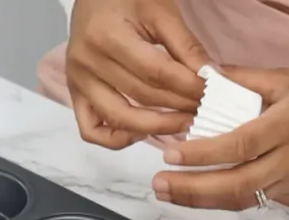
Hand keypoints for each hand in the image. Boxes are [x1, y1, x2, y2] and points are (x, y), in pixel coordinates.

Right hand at [66, 0, 209, 148]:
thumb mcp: (161, 12)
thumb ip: (186, 46)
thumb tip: (213, 78)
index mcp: (107, 37)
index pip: (156, 73)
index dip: (188, 86)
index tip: (213, 92)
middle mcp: (87, 63)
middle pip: (141, 97)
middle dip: (180, 107)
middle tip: (206, 110)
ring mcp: (77, 82)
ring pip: (119, 119)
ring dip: (156, 128)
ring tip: (183, 123)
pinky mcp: (74, 94)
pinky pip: (92, 130)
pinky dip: (117, 138)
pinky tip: (141, 131)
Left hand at [152, 66, 288, 209]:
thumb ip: (244, 79)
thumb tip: (202, 74)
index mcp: (287, 125)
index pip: (238, 145)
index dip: (202, 153)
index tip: (170, 153)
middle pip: (235, 184)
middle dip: (192, 188)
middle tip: (159, 184)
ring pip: (241, 200)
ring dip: (201, 201)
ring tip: (168, 193)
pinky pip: (253, 201)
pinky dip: (223, 200)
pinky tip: (197, 195)